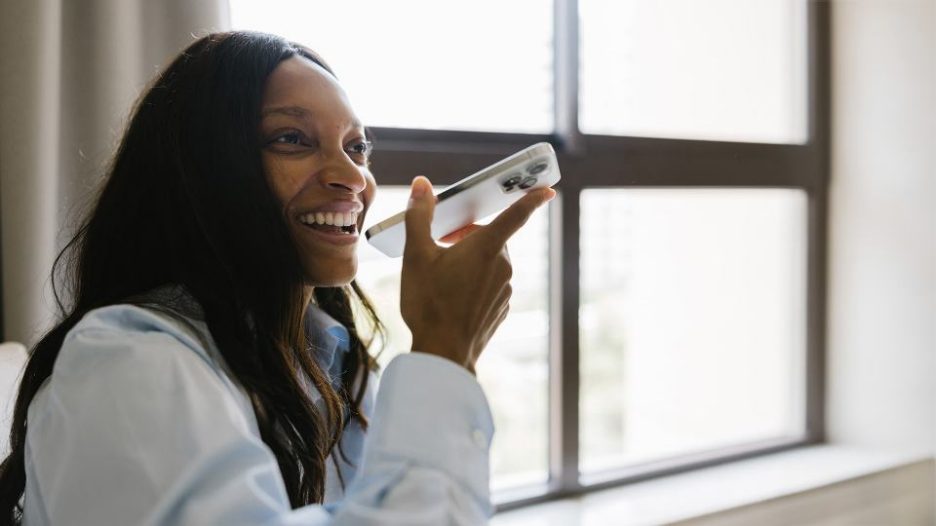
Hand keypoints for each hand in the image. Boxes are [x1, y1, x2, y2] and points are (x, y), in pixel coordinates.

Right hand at [400, 175, 554, 373]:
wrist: (443, 354)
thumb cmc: (429, 303)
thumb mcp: (415, 255)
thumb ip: (419, 216)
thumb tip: (421, 185)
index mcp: (487, 247)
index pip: (517, 214)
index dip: (532, 198)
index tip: (547, 190)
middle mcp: (503, 267)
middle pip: (491, 239)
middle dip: (469, 237)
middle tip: (441, 246)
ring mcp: (505, 291)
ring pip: (490, 264)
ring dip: (471, 262)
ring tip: (442, 277)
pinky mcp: (501, 310)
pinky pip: (490, 287)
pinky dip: (475, 285)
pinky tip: (453, 298)